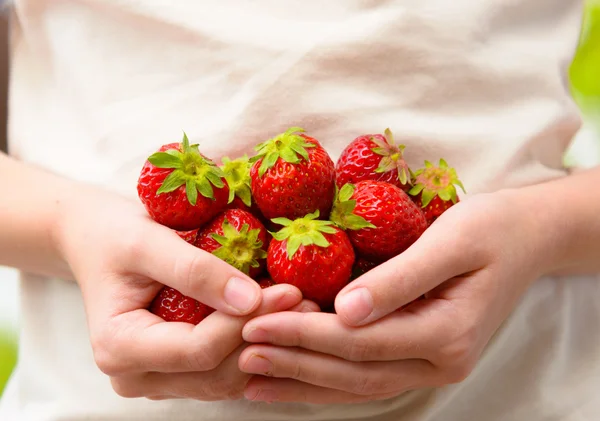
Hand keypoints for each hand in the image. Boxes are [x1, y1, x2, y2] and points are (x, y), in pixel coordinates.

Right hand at [54, 187, 317, 399]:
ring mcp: (159, 378)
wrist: (99, 242)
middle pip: (216, 372)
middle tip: (308, 301)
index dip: (247, 322)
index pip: (198, 350)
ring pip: (226, 379)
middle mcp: (136, 375)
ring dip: (267, 345)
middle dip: (266, 337)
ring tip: (304, 309)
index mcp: (119, 347)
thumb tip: (250, 300)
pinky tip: (280, 318)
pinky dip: (254, 346)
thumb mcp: (149, 242)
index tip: (289, 290)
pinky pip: (224, 370)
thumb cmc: (116, 236)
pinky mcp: (179, 371)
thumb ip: (195, 271)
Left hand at [238, 190, 549, 402]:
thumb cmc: (493, 228)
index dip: (305, 335)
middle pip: (354, 371)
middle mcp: (441, 361)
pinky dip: (328, 380)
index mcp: (449, 332)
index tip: (256, 325)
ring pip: (358, 384)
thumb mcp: (451, 241)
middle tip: (240, 356)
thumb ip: (399, 278)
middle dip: (294, 363)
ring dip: (303, 382)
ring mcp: (434, 365)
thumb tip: (344, 311)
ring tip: (253, 380)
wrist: (530, 236)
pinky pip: (369, 377)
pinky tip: (295, 379)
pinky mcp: (424, 356)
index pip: (361, 341)